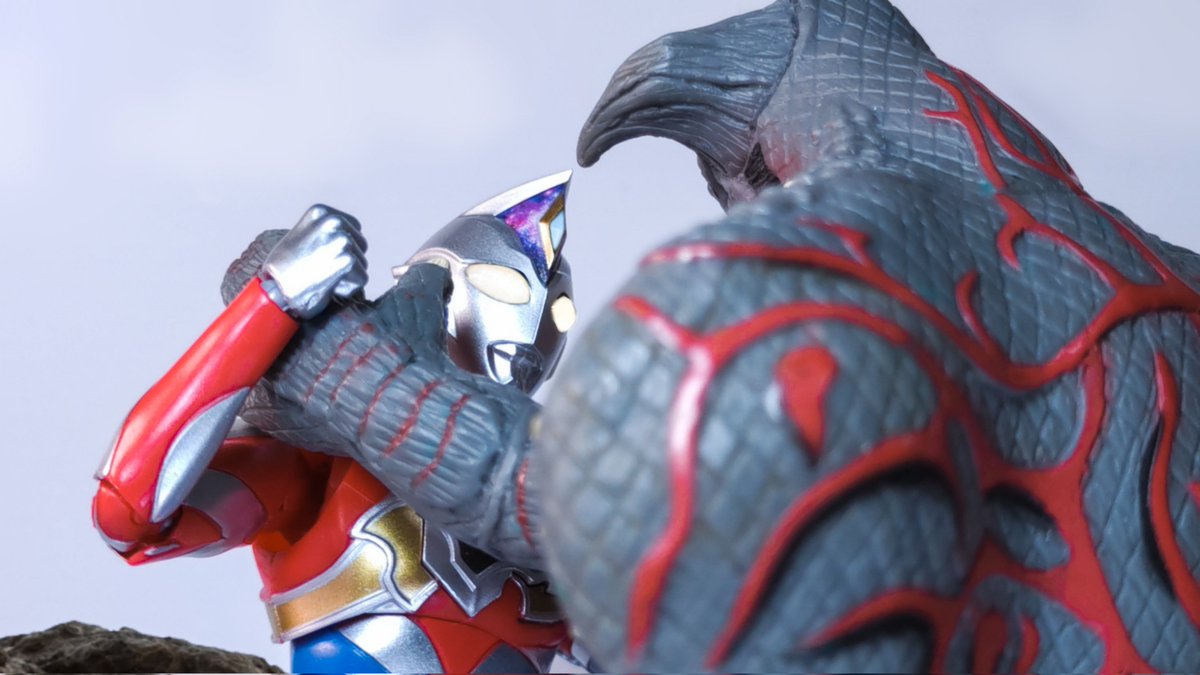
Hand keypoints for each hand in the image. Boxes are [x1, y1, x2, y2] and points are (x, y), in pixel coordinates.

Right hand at [260, 204, 368, 318]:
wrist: (274, 292)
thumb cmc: (284, 270)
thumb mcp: (300, 236)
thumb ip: (322, 231)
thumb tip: (344, 235)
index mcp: (321, 212)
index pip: (353, 228)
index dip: (341, 248)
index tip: (322, 257)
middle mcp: (333, 221)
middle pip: (360, 245)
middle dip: (346, 261)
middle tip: (320, 270)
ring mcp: (342, 240)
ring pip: (361, 263)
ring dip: (345, 275)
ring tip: (320, 278)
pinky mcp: (348, 261)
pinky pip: (361, 279)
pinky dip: (347, 288)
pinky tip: (326, 287)